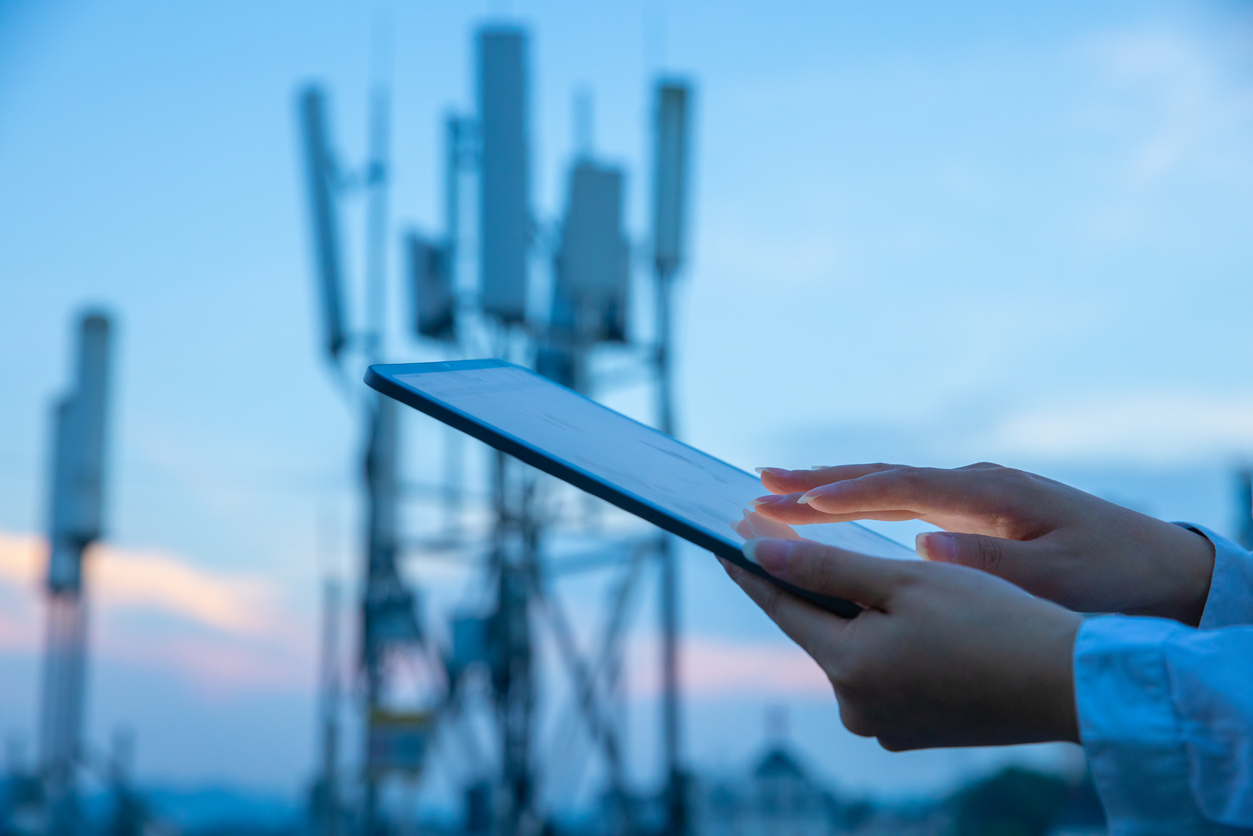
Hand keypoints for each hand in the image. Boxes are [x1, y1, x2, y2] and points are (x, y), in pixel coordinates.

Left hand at [724, 537, 1081, 749]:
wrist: (1072, 685)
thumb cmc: (993, 620)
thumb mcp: (904, 581)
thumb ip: (825, 568)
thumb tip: (756, 551)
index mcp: (848, 670)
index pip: (781, 606)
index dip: (752, 566)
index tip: (727, 533)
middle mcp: (856, 709)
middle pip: (817, 629)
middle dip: (812, 585)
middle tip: (792, 535)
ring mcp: (885, 726)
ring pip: (852, 651)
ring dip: (854, 613)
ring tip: (863, 570)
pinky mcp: (914, 732)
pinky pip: (882, 673)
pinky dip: (884, 641)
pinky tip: (908, 616)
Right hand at [750, 463, 1215, 625]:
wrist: (1164, 570)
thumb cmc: (1112, 580)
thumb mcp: (1055, 579)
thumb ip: (988, 562)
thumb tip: (923, 542)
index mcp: (989, 494)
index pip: (901, 486)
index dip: (846, 494)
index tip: (794, 503)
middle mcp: (974, 484)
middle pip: (883, 475)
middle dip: (818, 479)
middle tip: (758, 483)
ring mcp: (974, 493)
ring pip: (888, 485)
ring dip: (832, 488)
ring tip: (777, 492)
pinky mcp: (976, 511)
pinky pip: (904, 500)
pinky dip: (862, 502)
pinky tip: (835, 511)